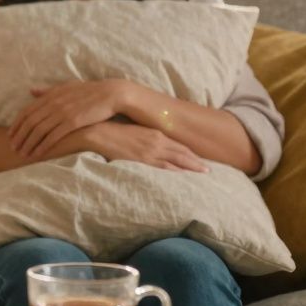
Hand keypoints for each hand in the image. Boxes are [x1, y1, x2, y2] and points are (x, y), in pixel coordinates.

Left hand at [10, 80, 133, 160]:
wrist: (110, 94)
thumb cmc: (88, 92)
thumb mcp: (66, 87)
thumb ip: (47, 91)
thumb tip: (31, 91)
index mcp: (50, 95)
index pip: (26, 111)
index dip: (16, 124)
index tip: (9, 135)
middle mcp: (53, 103)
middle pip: (29, 122)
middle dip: (19, 136)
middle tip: (12, 148)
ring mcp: (63, 112)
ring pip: (39, 130)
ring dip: (29, 143)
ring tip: (22, 154)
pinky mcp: (73, 122)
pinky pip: (54, 136)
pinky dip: (43, 146)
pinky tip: (38, 154)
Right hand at [86, 121, 208, 172]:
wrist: (97, 132)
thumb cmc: (111, 130)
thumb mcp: (132, 130)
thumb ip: (144, 136)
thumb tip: (150, 143)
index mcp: (155, 133)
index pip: (178, 144)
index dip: (190, 152)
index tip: (200, 158)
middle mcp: (156, 141)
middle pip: (182, 153)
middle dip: (196, 161)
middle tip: (208, 169)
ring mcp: (151, 151)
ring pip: (177, 160)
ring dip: (191, 166)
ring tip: (202, 172)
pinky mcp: (142, 159)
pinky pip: (164, 167)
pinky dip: (176, 171)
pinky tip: (183, 175)